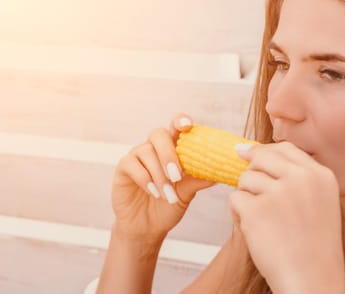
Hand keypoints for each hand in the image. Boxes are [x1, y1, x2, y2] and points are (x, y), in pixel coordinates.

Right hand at [111, 113, 214, 241]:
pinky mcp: (123, 168)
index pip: (175, 126)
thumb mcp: (187, 193)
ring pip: (146, 151)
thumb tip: (218, 173)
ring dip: (159, 174)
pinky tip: (154, 193)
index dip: (180, 121)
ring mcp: (137, 156)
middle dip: (169, 153)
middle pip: (158, 134)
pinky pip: (131, 163)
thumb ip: (198, 180)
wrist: (148, 227)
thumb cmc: (169, 204)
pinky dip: (145, 178)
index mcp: (172, 148)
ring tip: (167, 194)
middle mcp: (154, 148)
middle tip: (177, 175)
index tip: (187, 126)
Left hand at [229, 142, 344, 292]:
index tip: (249, 156)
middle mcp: (302, 178)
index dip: (264, 152)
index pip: (286, 148)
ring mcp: (279, 193)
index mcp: (321, 175)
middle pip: (261, 157)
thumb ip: (296, 176)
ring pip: (245, 179)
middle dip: (252, 173)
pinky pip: (235, 199)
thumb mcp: (320, 202)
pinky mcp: (257, 210)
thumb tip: (248, 150)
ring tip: (262, 222)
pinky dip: (238, 215)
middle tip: (255, 196)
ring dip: (247, 198)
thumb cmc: (313, 247)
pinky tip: (253, 231)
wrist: (313, 281)